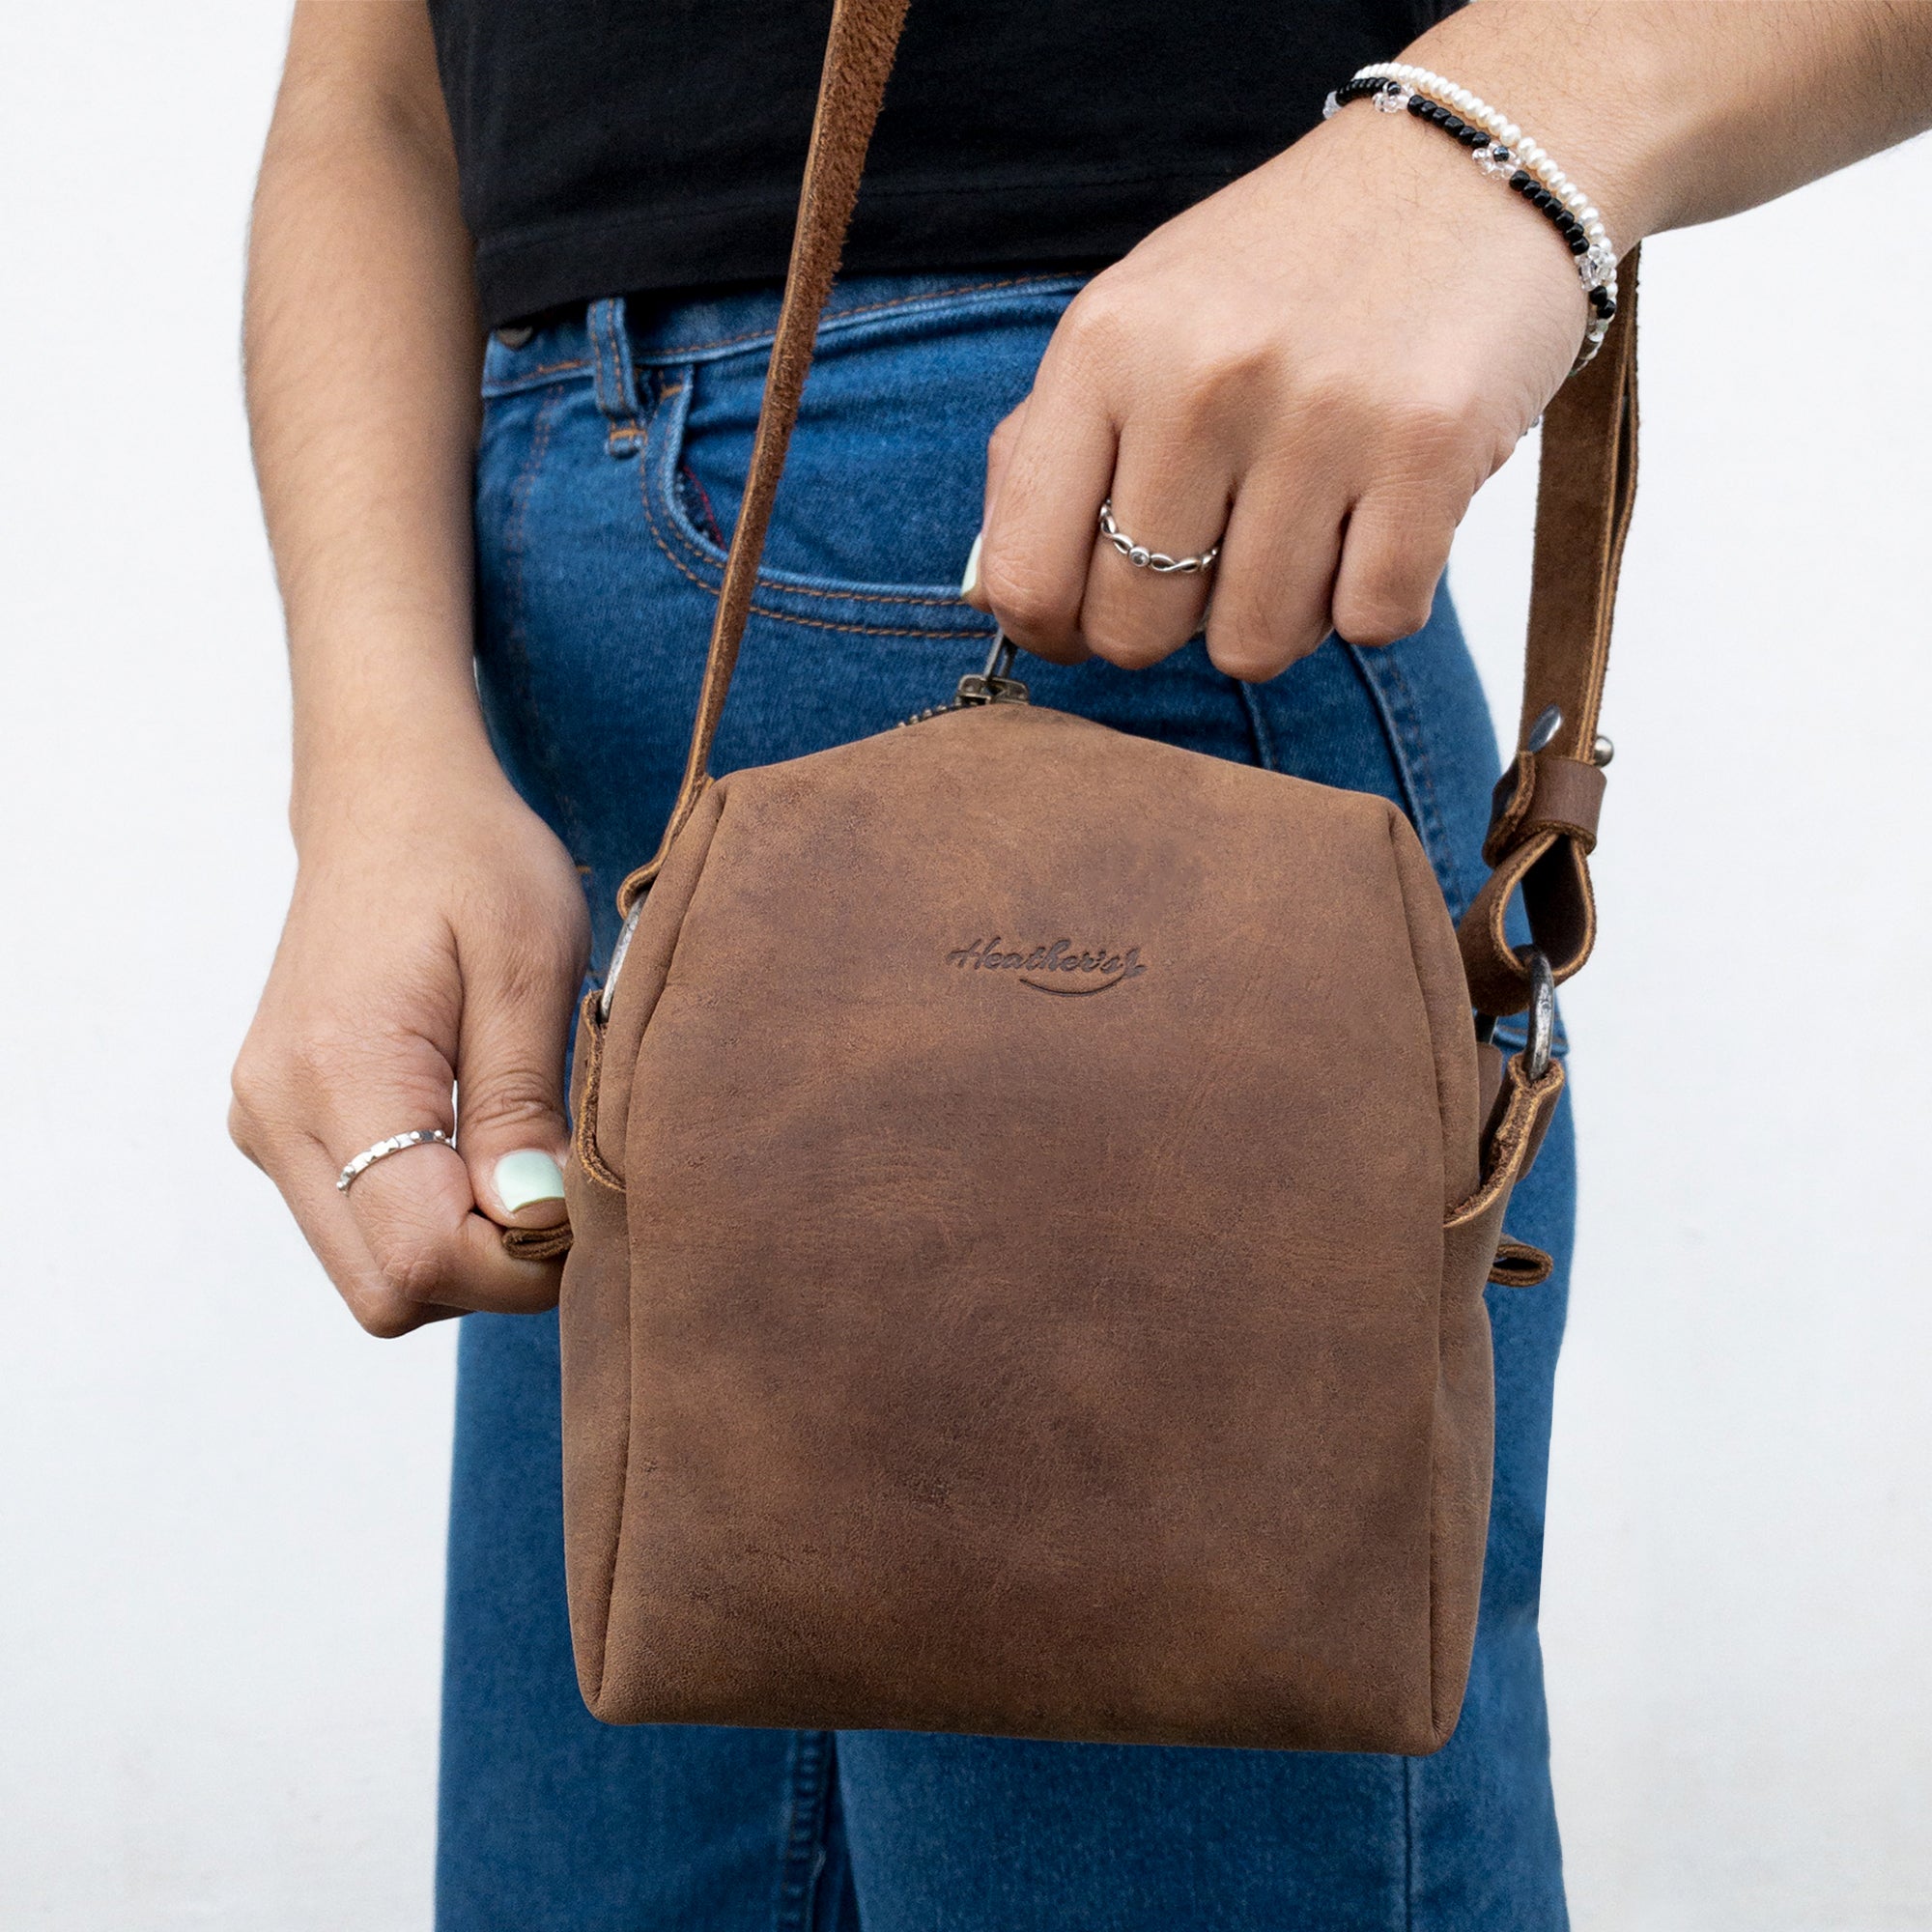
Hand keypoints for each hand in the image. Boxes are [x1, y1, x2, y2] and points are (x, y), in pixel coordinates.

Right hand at [230, 756, 589, 1336]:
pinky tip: (482, 1144)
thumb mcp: (529, 964)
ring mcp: (269, 1125)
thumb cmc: (473, 862)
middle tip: (565, 1189)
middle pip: (389, 1289)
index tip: (584, 1204)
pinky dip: (430, 1218)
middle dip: (493, 1271)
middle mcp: (279, 1114)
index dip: (518, 1262)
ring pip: (374, 1272)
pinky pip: (360, 1225)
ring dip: (464, 1249)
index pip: (419, 1254)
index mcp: (339, 1072)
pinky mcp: (281, 1125)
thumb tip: (530, 1220)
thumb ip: (522, 1100)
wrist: (387, 799)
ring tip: (527, 1153)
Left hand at [966, 99, 1592, 679]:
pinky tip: (1376, 524)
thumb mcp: (1133, 324)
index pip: (1027, 573)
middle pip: (1136, 628)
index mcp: (1105, 348)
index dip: (1053, 632)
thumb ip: (1045, 453)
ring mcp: (1319, 416)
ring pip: (1254, 644)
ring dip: (1279, 618)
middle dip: (1170, 627)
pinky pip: (1370, 623)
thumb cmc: (1281, 273)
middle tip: (1213, 562)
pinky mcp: (1430, 450)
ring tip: (1303, 532)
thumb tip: (996, 593)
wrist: (1468, 170)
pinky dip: (1372, 601)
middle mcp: (1200, 380)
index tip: (1086, 623)